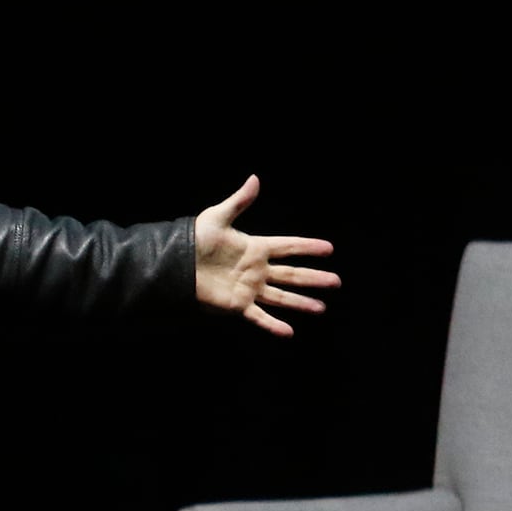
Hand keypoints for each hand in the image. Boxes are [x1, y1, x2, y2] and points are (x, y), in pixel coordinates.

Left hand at [192, 175, 337, 336]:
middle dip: (314, 278)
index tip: (329, 248)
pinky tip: (289, 332)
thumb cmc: (194, 239)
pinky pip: (259, 316)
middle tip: (336, 281)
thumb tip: (255, 178)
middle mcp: (256, 269)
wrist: (175, 264)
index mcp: (255, 247)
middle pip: (292, 274)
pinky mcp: (237, 305)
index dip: (308, 247)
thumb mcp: (217, 217)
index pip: (288, 246)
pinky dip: (273, 325)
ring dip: (301, 302)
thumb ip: (239, 201)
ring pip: (281, 297)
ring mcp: (248, 288)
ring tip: (321, 308)